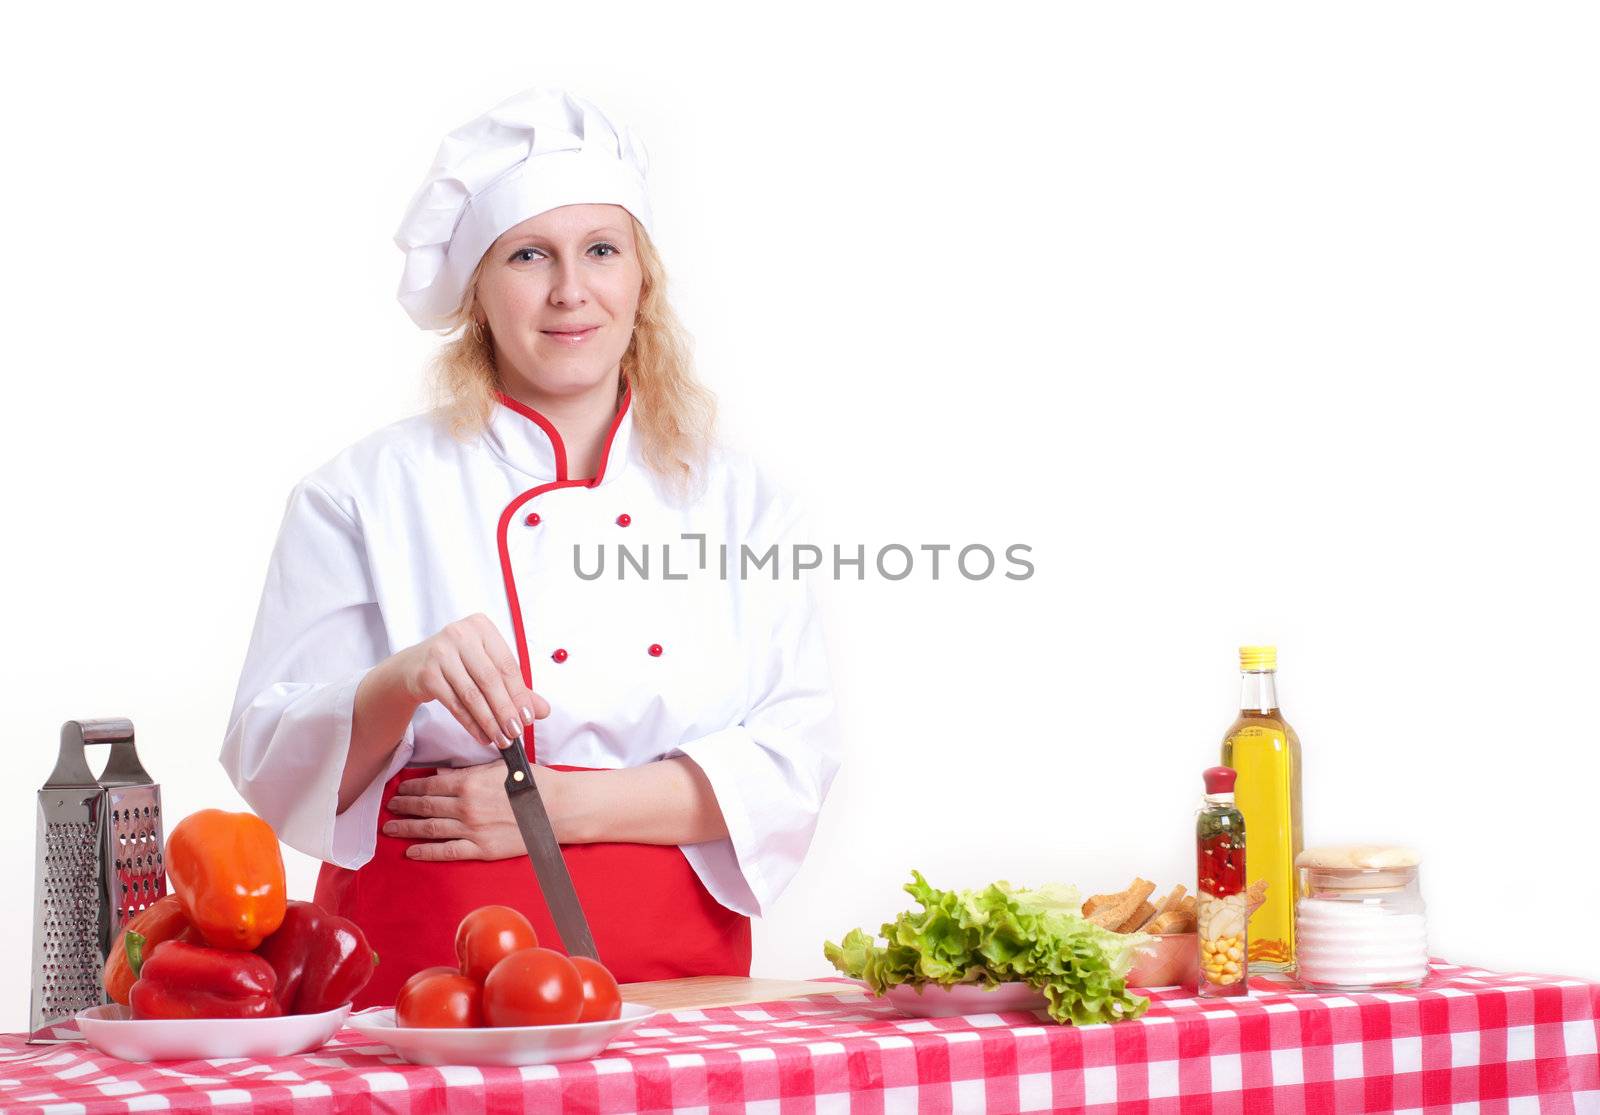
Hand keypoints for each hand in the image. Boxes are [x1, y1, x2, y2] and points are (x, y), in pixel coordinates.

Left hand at [383, 761, 568, 860]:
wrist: (559, 808)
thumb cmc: (534, 783)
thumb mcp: (499, 768)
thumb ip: (468, 772)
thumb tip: (442, 775)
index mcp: (469, 783)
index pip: (431, 785)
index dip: (412, 787)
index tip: (400, 788)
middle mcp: (465, 807)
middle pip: (426, 807)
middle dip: (404, 806)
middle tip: (389, 807)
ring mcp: (471, 830)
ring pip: (430, 829)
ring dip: (407, 828)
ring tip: (390, 828)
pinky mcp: (481, 849)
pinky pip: (447, 851)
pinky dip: (427, 852)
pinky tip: (411, 852)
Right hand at [389, 613, 550, 751]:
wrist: (414, 666)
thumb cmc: (459, 664)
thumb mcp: (487, 668)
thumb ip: (516, 687)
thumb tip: (544, 710)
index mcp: (482, 627)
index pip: (507, 664)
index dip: (520, 694)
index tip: (529, 717)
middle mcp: (460, 634)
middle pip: (490, 680)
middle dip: (505, 710)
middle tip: (516, 733)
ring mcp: (440, 653)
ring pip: (471, 694)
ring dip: (489, 721)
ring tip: (502, 739)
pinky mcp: (426, 673)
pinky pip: (454, 703)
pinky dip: (470, 723)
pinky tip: (482, 735)